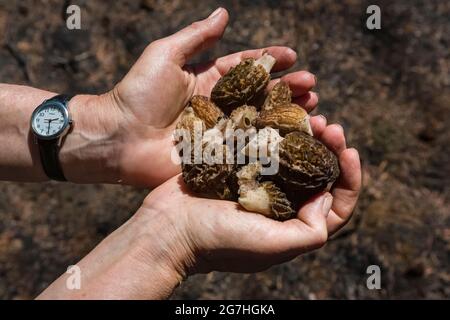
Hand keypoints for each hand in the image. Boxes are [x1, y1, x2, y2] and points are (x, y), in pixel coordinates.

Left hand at [63, 8, 317, 186]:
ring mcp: (221, 133)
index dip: (270, 60)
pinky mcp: (218, 157)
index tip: (292, 55)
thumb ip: (196, 36)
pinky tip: (295, 140)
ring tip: (313, 109)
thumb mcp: (166, 55)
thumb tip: (224, 14)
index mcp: (208, 81)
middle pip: (261, 96)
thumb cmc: (138, 93)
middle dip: (288, 89)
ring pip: (261, 122)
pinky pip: (249, 150)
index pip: (247, 68)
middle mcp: (219, 107)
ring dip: (287, 115)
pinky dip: (273, 146)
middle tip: (311, 86)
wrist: (119, 138)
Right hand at [138, 117, 360, 274]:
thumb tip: (325, 198)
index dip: (350, 179)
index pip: (336, 205)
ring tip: (308, 113)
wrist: (167, 228)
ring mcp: (258, 185)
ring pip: (292, 155)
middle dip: (328, 149)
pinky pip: (264, 145)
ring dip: (304, 134)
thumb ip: (309, 232)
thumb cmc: (217, 241)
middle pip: (316, 174)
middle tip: (328, 124)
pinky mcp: (238, 169)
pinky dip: (274, 129)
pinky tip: (278, 112)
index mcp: (293, 227)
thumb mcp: (270, 246)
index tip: (348, 150)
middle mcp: (280, 206)